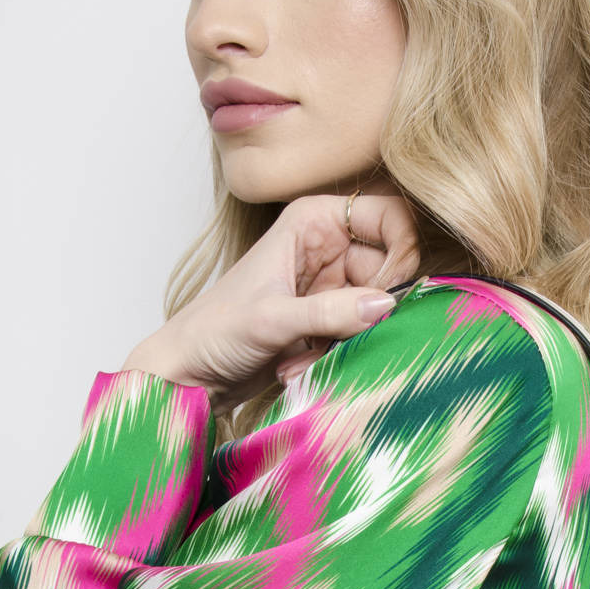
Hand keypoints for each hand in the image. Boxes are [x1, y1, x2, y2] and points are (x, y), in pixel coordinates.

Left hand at [120, 192, 422, 414]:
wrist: (190, 371)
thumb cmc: (215, 332)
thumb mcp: (272, 319)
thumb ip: (330, 312)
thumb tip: (385, 306)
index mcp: (314, 220)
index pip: (390, 216)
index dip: (399, 254)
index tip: (383, 297)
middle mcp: (327, 246)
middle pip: (389, 268)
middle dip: (370, 311)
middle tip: (341, 337)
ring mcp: (330, 285)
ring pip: (375, 308)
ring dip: (348, 340)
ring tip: (303, 355)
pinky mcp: (328, 321)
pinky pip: (358, 334)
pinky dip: (337, 355)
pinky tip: (298, 365)